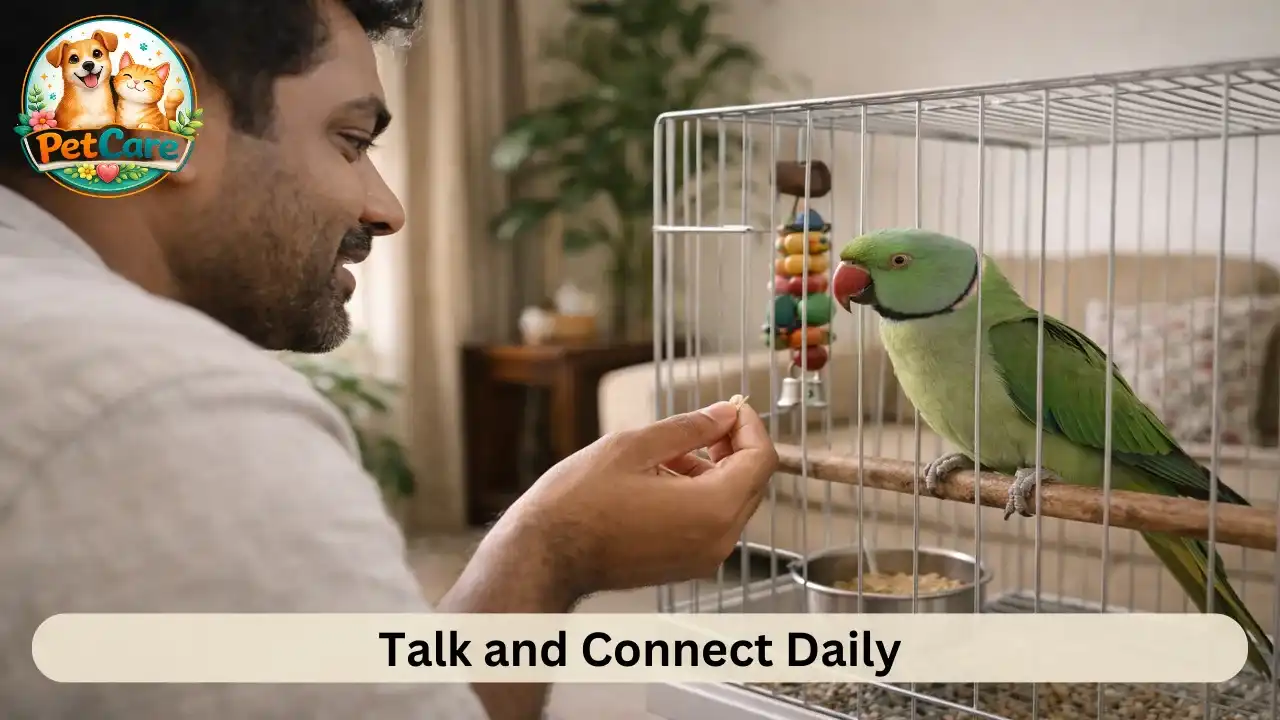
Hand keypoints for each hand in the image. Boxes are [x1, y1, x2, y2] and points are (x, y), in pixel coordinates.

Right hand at [501, 400, 778, 600]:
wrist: (544, 554)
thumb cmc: (579, 503)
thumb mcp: (636, 446)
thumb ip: (690, 428)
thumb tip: (724, 414)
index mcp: (713, 509)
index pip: (761, 459)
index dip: (750, 426)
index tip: (731, 407)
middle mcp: (717, 541)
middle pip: (750, 483)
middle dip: (731, 448)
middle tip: (700, 424)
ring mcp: (702, 559)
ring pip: (729, 502)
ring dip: (710, 471)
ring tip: (666, 453)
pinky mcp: (684, 566)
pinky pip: (709, 523)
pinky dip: (697, 496)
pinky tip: (659, 479)